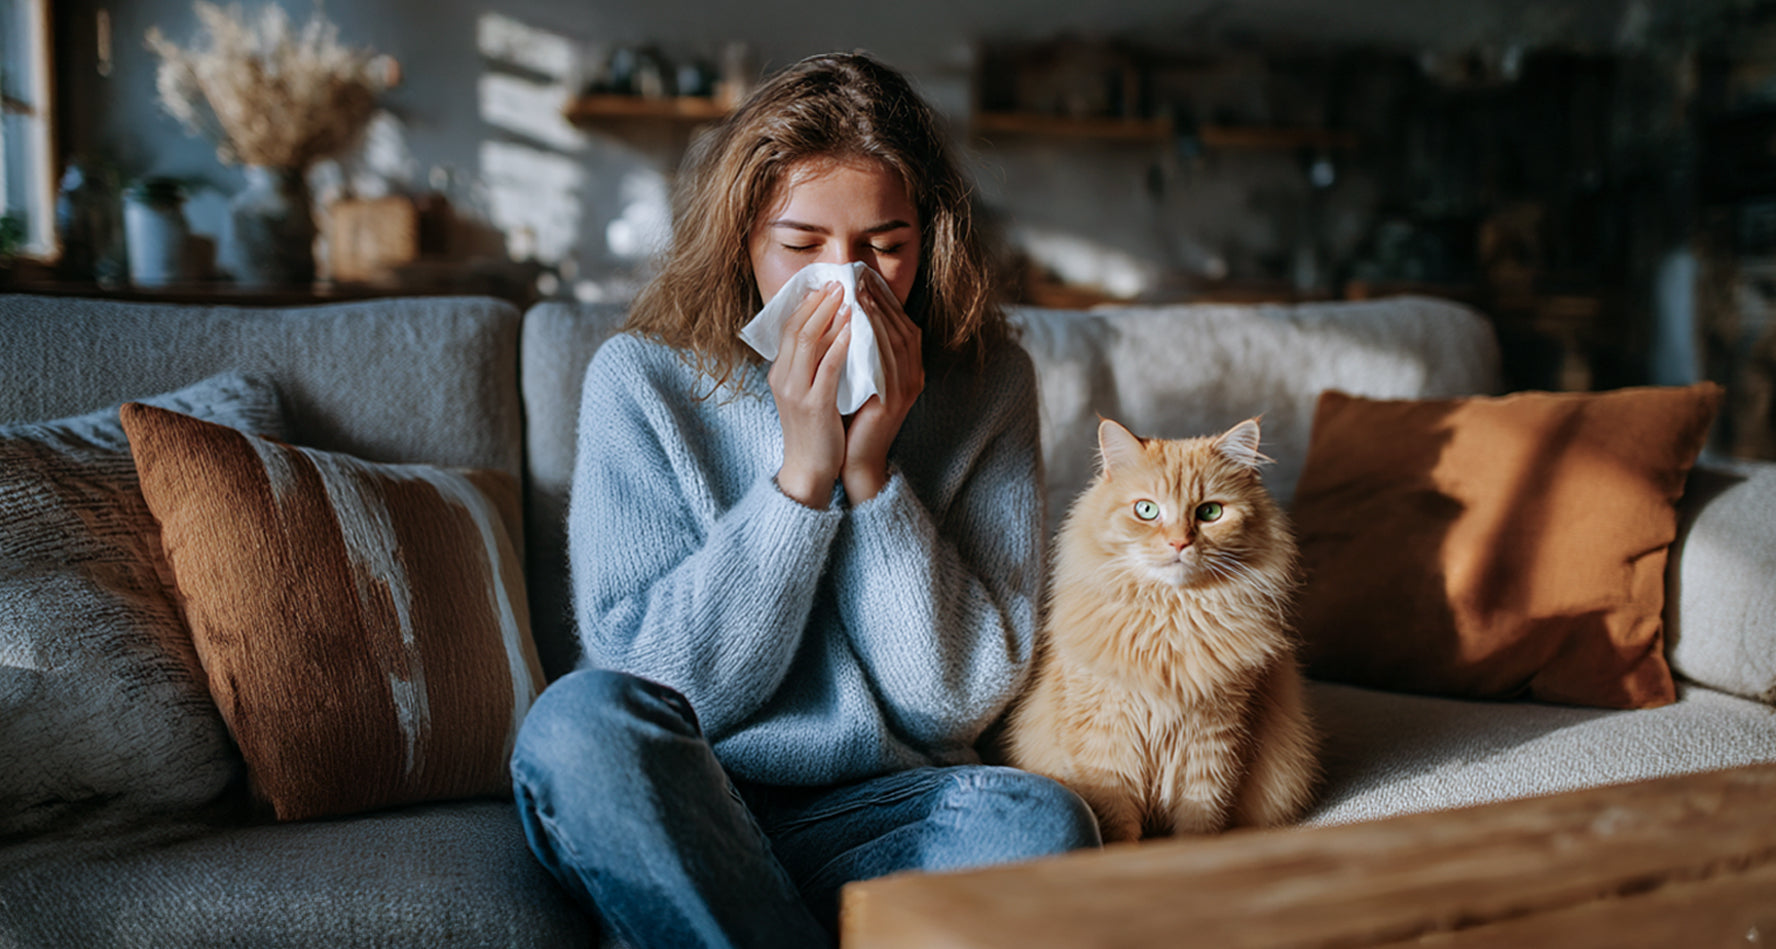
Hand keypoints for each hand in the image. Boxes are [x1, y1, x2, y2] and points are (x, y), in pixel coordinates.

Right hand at [768, 281, 850, 507]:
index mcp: (780, 373)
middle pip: (796, 329)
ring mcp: (797, 392)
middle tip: (839, 283)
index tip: (826, 286)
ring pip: (808, 343)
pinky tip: (854, 330)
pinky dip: (840, 345)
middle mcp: (783, 378)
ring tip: (848, 298)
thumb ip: (811, 365)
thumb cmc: (813, 430)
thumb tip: (830, 332)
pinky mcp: (814, 406)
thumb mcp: (805, 392)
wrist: (808, 469)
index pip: (789, 328)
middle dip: (819, 303)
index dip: (807, 304)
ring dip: (830, 316)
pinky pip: (827, 368)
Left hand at [842, 270, 923, 502]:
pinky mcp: (893, 401)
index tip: (866, 279)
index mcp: (908, 370)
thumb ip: (862, 352)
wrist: (854, 459)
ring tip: (858, 293)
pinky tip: (858, 324)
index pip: (903, 326)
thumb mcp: (860, 378)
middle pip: (904, 328)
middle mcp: (913, 377)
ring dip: (878, 315)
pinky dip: (874, 339)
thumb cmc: (852, 418)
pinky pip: (886, 362)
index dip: (887, 301)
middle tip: (861, 278)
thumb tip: (846, 316)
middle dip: (883, 301)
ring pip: (897, 342)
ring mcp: (906, 389)